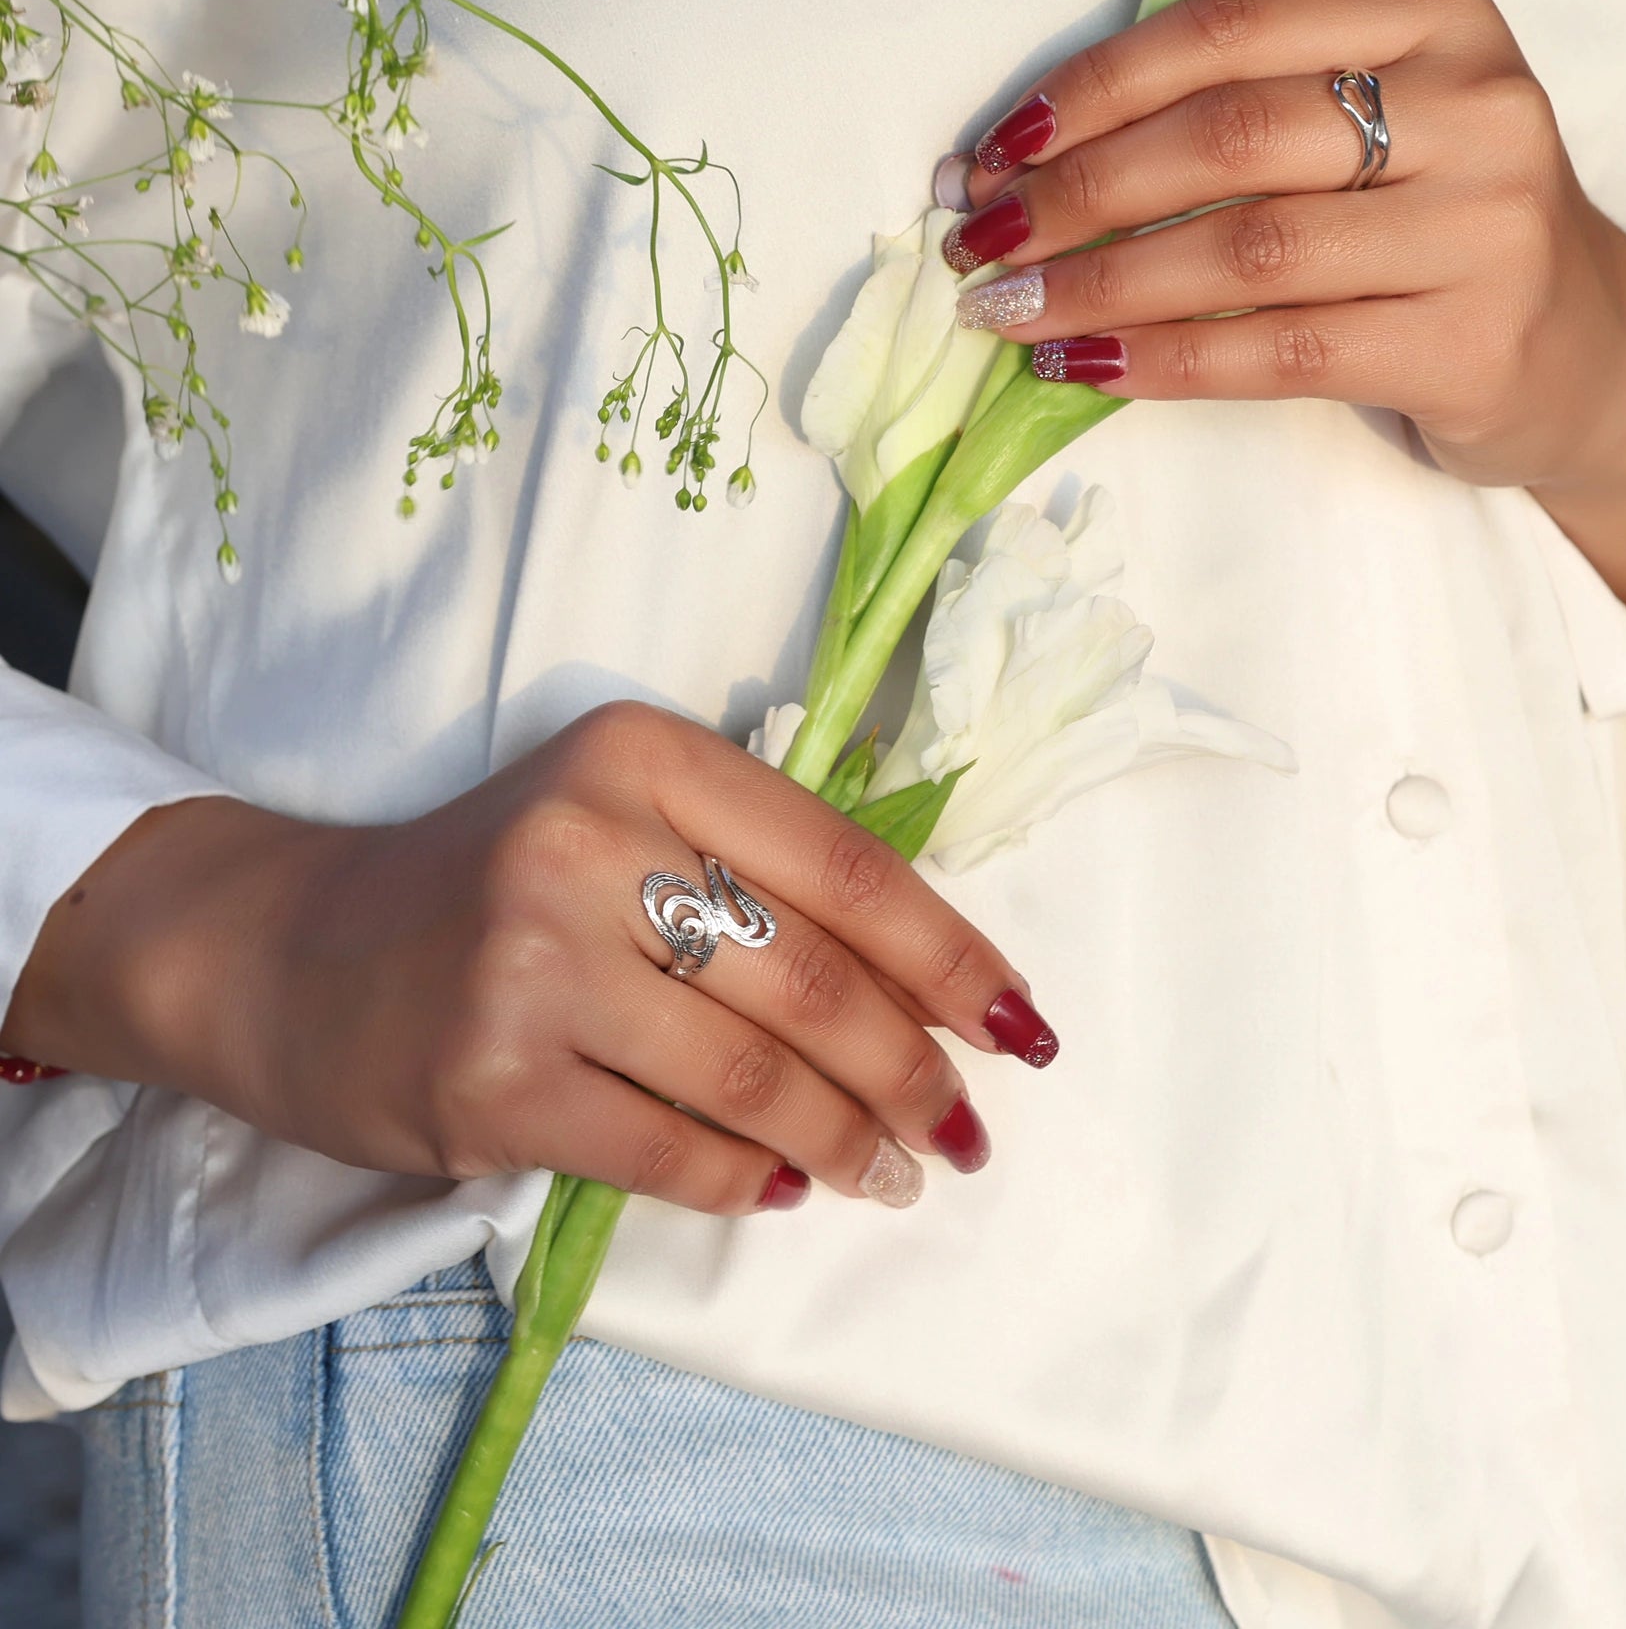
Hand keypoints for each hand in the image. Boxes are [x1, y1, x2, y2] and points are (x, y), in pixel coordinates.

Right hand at [2, 702, 1058, 1212]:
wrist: (291, 948)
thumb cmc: (495, 879)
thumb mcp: (625, 816)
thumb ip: (761, 868)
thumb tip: (933, 988)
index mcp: (645, 753)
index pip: (849, 866)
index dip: (953, 959)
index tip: (1020, 1026)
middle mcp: (587, 842)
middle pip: (816, 984)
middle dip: (916, 1074)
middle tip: (963, 1131)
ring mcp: (531, 966)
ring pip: (756, 1078)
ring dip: (851, 1141)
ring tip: (897, 1172)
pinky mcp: (489, 1085)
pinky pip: (671, 1152)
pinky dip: (749, 1178)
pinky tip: (785, 1185)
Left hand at [947, 0, 1625, 672]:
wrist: (1588, 352)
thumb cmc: (1441, 227)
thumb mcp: (1379, 125)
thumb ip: (1248, 108)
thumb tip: (1027, 158)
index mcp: (1438, 16)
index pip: (1231, 26)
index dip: (1093, 86)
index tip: (993, 149)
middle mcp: (1476, 105)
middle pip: (1229, 137)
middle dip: (1077, 192)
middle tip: (980, 240)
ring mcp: (1487, 226)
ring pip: (1247, 250)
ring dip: (1100, 285)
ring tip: (1008, 312)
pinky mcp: (1472, 341)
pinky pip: (1280, 351)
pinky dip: (1164, 361)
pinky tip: (1086, 368)